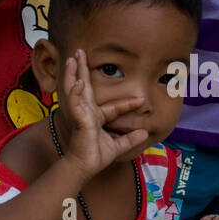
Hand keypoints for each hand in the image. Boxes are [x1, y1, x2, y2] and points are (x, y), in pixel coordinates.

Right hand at [60, 49, 147, 178]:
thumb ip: (130, 139)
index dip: (127, 103)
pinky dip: (76, 92)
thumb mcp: (118, 146)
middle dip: (80, 69)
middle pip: (83, 85)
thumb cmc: (95, 157)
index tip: (141, 100)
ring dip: (73, 73)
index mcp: (95, 117)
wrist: (85, 167)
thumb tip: (145, 133)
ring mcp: (80, 114)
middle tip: (79, 52)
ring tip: (73, 58)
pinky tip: (78, 82)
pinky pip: (74, 103)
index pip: (113, 106)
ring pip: (74, 89)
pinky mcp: (78, 119)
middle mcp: (86, 112)